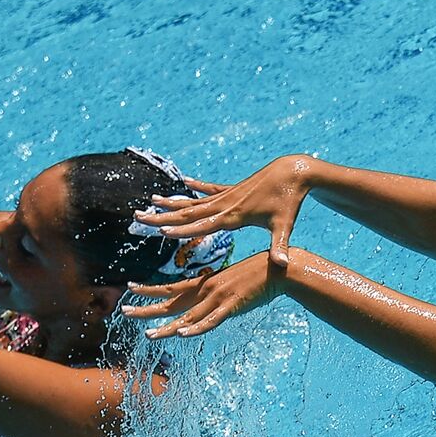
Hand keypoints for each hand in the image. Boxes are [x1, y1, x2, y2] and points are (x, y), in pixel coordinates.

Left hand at [122, 252, 284, 338]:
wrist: (279, 269)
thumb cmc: (257, 275)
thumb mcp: (230, 283)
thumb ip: (216, 294)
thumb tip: (206, 304)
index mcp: (205, 283)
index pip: (171, 288)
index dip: (150, 290)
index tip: (130, 288)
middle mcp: (206, 290)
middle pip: (171, 303)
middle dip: (147, 309)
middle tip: (124, 311)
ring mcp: (218, 299)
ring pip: (187, 318)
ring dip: (167, 328)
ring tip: (148, 335)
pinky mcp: (232, 307)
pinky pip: (211, 321)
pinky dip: (197, 328)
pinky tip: (182, 334)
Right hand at [131, 155, 317, 267]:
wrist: (295, 172)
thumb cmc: (290, 202)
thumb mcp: (285, 225)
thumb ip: (279, 246)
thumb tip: (281, 264)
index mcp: (235, 216)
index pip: (203, 225)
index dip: (182, 228)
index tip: (162, 230)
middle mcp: (226, 204)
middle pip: (188, 212)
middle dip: (163, 215)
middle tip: (139, 216)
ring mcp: (228, 195)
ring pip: (194, 200)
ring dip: (172, 202)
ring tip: (151, 200)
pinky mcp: (233, 189)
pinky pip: (209, 189)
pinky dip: (195, 187)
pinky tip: (183, 182)